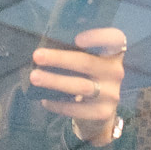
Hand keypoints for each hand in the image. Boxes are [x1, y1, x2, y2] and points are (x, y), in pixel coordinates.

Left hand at [30, 26, 125, 144]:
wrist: (98, 112)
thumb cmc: (86, 78)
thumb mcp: (88, 61)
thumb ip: (75, 52)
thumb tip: (45, 48)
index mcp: (113, 53)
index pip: (115, 39)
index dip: (98, 37)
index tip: (77, 39)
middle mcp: (115, 72)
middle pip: (88, 63)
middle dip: (59, 59)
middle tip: (37, 56)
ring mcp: (111, 93)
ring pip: (81, 86)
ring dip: (55, 81)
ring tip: (35, 77)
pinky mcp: (103, 112)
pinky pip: (76, 108)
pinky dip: (58, 103)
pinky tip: (44, 100)